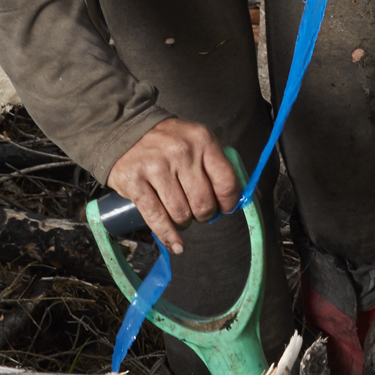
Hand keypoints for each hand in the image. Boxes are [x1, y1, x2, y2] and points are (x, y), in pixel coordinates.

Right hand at [107, 118, 239, 255]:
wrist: (124, 129)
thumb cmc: (168, 141)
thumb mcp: (198, 141)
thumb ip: (220, 166)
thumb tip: (250, 197)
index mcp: (202, 141)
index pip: (227, 182)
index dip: (228, 203)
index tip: (224, 208)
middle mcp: (181, 153)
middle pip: (204, 203)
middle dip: (204, 215)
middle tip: (198, 212)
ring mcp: (156, 167)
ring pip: (181, 214)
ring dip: (184, 223)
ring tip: (181, 216)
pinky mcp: (135, 182)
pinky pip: (157, 218)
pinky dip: (168, 236)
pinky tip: (176, 244)